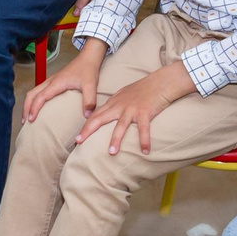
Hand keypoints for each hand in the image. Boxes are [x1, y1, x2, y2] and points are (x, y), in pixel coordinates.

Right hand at [24, 46, 102, 120]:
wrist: (88, 57)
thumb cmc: (88, 68)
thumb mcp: (90, 85)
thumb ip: (89, 100)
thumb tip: (87, 115)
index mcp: (57, 82)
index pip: (40, 96)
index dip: (34, 108)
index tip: (31, 119)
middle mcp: (51, 81)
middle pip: (31, 94)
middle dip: (26, 108)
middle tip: (25, 122)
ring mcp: (51, 81)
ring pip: (33, 92)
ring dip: (28, 104)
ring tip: (28, 117)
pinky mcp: (54, 81)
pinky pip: (39, 91)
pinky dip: (34, 100)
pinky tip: (38, 107)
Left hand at [77, 64, 192, 155]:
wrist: (160, 82)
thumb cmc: (143, 89)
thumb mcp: (124, 94)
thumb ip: (114, 104)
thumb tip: (104, 114)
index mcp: (114, 103)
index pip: (95, 115)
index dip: (85, 126)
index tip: (76, 138)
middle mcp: (120, 106)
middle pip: (100, 119)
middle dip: (88, 130)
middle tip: (79, 142)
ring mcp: (132, 109)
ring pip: (120, 126)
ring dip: (115, 140)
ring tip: (111, 153)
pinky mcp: (145, 113)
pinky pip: (144, 129)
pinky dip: (145, 140)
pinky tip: (145, 151)